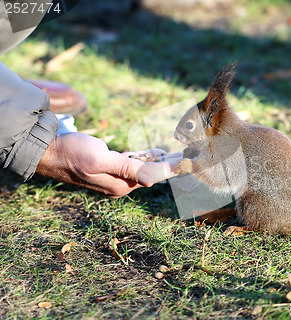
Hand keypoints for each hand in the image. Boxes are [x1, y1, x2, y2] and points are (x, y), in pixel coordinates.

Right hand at [36, 133, 182, 197]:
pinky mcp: (109, 168)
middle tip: (190, 156)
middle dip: (170, 165)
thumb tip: (153, 180)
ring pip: (144, 168)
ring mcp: (114, 177)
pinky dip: (146, 158)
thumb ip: (128, 169)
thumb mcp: (102, 160)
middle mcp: (120, 185)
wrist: (49, 151)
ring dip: (160, 161)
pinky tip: (156, 153)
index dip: (173, 168)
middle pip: (152, 174)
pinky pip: (133, 164)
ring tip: (178, 154)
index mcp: (121, 185)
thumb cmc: (73, 153)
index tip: (190, 162)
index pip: (153, 176)